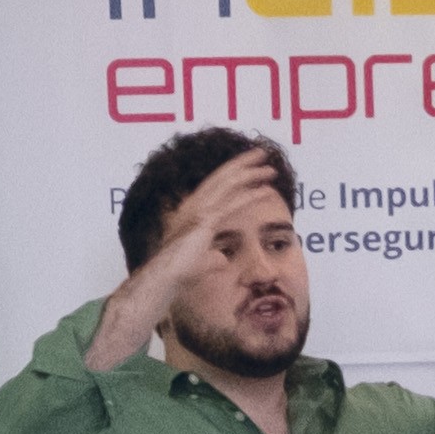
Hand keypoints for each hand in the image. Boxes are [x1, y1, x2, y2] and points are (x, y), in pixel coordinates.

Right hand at [95, 144, 294, 360]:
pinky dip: (250, 196)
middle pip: (221, 177)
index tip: (249, 165)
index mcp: (190, 211)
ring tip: (270, 168)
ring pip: (228, 185)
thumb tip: (220, 258)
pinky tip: (266, 191)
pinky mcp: (204, 223)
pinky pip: (231, 204)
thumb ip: (211, 256)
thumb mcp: (200, 261)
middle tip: (262, 153)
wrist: (164, 280)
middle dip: (243, 163)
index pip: (214, 185)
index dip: (231, 172)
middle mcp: (192, 206)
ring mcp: (197, 212)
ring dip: (250, 175)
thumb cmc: (177, 274)